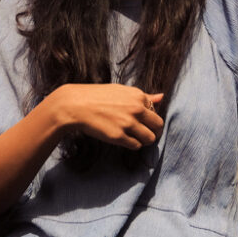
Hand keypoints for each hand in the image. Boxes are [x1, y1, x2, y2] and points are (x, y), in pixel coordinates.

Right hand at [48, 85, 164, 148]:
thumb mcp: (121, 90)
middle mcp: (136, 109)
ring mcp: (128, 123)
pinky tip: (123, 139)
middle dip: (153, 131)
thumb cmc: (97, 96)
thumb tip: (162, 97)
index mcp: (138, 96)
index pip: (155, 112)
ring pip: (150, 138)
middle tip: (144, 133)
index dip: (149, 119)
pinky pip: (136, 145)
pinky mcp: (119, 136)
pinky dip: (132, 144)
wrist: (75, 105)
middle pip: (158, 126)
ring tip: (134, 137)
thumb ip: (144, 96)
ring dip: (144, 140)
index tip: (140, 121)